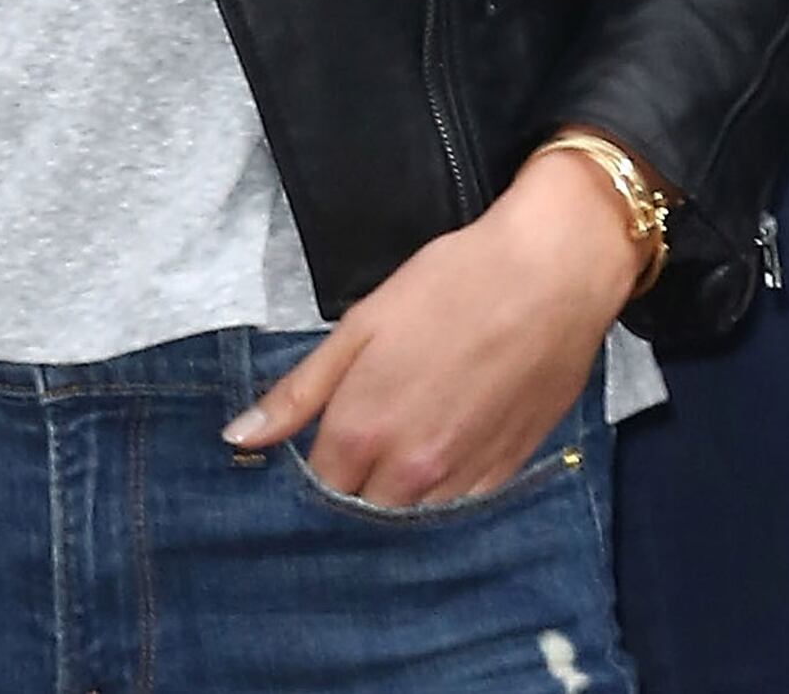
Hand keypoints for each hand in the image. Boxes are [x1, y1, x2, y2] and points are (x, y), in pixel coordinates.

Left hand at [225, 145, 644, 505]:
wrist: (549, 278)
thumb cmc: (447, 289)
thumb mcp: (357, 328)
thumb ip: (298, 393)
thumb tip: (238, 438)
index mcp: (364, 431)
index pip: (321, 483)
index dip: (315, 461)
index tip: (320, 436)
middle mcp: (415, 469)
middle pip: (367, 505)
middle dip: (356, 480)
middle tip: (364, 429)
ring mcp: (467, 476)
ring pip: (416, 511)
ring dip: (401, 487)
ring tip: (408, 432)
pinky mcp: (511, 469)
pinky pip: (464, 502)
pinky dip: (447, 485)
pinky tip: (449, 440)